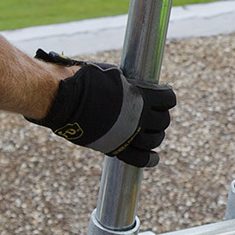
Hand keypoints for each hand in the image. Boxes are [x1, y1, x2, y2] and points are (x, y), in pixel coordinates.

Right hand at [25, 53, 175, 167]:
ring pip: (154, 140)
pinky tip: (154, 159)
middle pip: (163, 121)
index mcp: (142, 96)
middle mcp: (140, 117)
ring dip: (155, 136)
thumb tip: (133, 86)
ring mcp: (130, 135)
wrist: (66, 100)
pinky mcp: (116, 148)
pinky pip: (139, 158)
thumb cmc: (86, 81)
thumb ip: (129, 84)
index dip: (166, 98)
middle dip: (160, 118)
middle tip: (154, 117)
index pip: (168, 99)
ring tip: (152, 134)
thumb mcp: (113, 75)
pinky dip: (149, 159)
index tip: (163, 99)